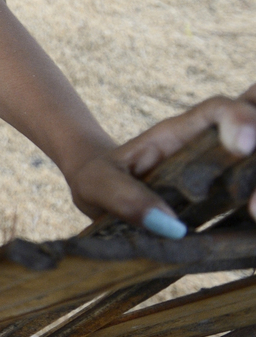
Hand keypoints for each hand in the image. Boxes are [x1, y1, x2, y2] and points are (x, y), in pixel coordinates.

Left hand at [68, 84, 255, 233]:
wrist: (101, 191)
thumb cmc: (99, 179)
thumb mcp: (96, 185)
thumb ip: (123, 197)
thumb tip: (169, 226)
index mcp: (178, 134)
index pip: (218, 110)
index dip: (240, 118)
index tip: (242, 147)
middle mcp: (211, 147)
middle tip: (254, 207)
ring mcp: (225, 172)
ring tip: (253, 216)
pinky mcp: (230, 199)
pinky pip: (251, 191)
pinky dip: (254, 207)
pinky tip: (249, 224)